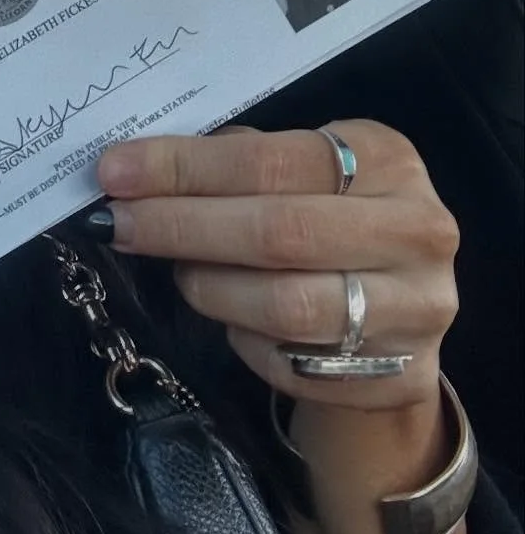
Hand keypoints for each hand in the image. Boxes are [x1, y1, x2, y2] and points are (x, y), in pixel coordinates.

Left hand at [96, 122, 466, 533]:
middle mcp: (416, 229)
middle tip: (120, 224)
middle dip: (182, 227)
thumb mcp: (298, 175)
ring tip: (180, 272)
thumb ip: (233, 165)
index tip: (115, 172)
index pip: (271, 160)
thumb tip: (133, 171)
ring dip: (210, 288)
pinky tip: (232, 319)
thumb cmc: (327, 223)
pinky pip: (294, 363)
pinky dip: (245, 340)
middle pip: (278, 233)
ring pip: (284, 306)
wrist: (399, 317)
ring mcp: (417, 308)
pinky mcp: (399, 375)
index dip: (185, 169)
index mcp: (384, 158)